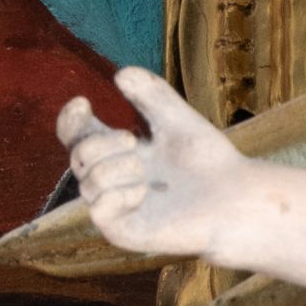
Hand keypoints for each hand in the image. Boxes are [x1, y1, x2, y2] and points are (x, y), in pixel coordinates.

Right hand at [57, 68, 250, 262]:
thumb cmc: (209, 162)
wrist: (235, 198)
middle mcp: (113, 180)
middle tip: (131, 140)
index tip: (83, 102)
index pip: (77, 136)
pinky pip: (99, 212)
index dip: (70, 120)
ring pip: (87, 184)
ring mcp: (118, 207)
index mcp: (119, 152)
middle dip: (98, 144)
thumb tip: (120, 73)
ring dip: (113, 170)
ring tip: (144, 171)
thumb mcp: (177, 118)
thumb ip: (151, 94)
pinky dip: (117, 196)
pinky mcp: (126, 232)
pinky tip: (143, 192)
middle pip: (77, 157)